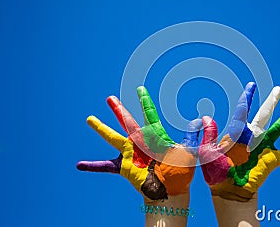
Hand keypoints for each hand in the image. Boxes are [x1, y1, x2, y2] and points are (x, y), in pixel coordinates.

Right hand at [77, 86, 201, 199]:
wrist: (172, 190)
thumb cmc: (181, 171)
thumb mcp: (189, 152)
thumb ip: (192, 135)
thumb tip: (200, 119)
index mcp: (155, 136)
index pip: (149, 114)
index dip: (144, 101)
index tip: (140, 88)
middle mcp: (141, 142)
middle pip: (128, 121)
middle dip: (119, 110)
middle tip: (110, 97)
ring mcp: (131, 153)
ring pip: (113, 137)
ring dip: (101, 128)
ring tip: (90, 119)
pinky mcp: (124, 167)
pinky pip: (105, 166)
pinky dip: (93, 165)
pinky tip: (79, 165)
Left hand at [199, 82, 279, 201]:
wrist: (227, 190)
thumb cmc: (216, 172)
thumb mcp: (208, 153)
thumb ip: (210, 135)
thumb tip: (206, 117)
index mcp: (237, 133)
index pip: (243, 111)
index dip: (248, 98)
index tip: (252, 85)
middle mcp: (251, 137)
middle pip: (263, 114)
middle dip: (271, 102)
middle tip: (278, 89)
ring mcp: (262, 147)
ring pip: (277, 128)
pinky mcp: (271, 159)